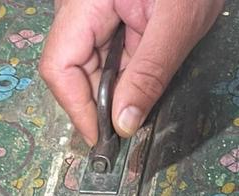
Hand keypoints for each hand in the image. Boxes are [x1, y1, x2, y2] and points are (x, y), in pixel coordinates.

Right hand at [40, 0, 222, 145]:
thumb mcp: (178, 22)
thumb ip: (149, 73)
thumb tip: (124, 123)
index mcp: (84, 1)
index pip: (60, 66)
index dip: (77, 108)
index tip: (102, 138)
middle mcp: (79, 8)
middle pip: (71, 70)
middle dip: (99, 102)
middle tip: (127, 127)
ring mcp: (92, 13)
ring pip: (88, 68)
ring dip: (114, 91)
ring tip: (142, 99)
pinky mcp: (108, 18)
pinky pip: (106, 57)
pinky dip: (124, 77)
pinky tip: (142, 83)